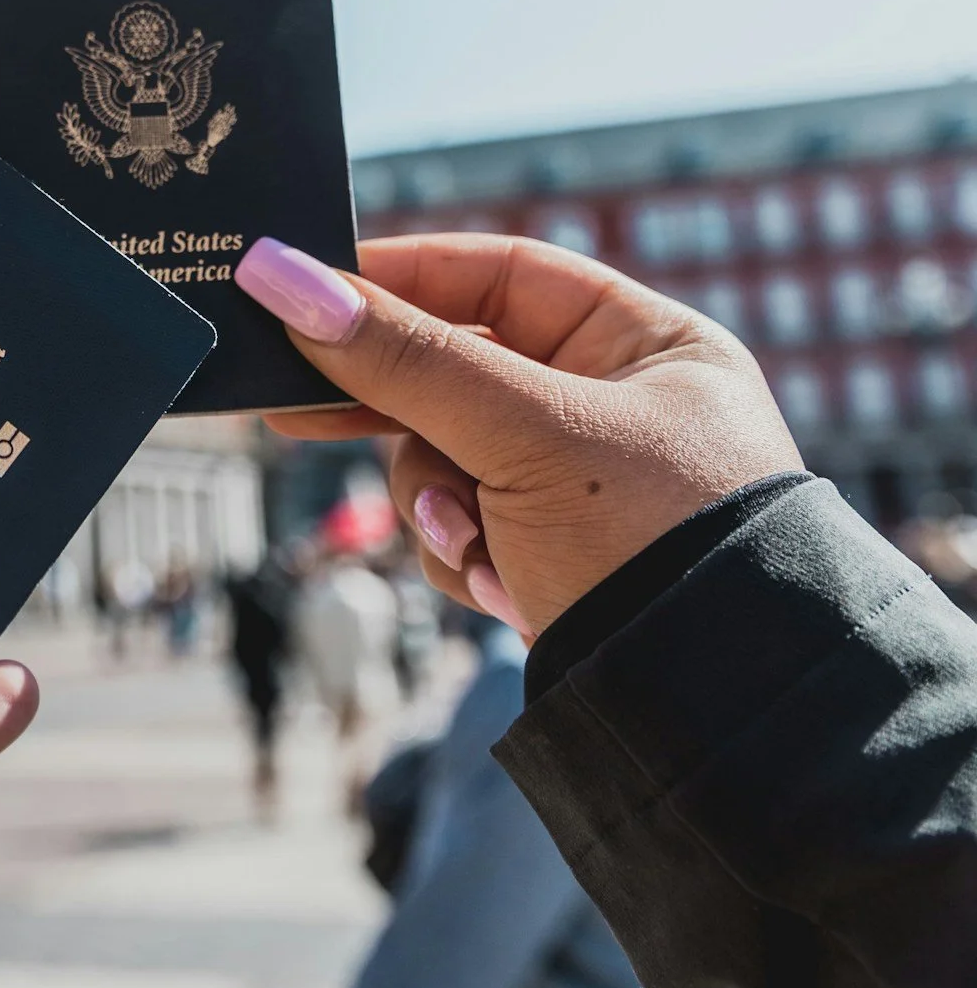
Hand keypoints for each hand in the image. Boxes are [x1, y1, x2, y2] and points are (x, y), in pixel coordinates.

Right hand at [235, 233, 799, 637]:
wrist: (707, 711)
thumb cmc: (649, 540)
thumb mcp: (522, 434)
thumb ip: (402, 358)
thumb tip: (280, 276)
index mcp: (646, 344)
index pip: (501, 276)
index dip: (402, 279)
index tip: (306, 289)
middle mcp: (615, 406)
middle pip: (457, 373)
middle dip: (396, 413)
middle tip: (291, 409)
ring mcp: (579, 487)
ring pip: (443, 459)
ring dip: (438, 503)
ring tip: (476, 544)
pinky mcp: (551, 556)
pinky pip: (462, 528)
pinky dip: (465, 556)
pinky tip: (504, 588)